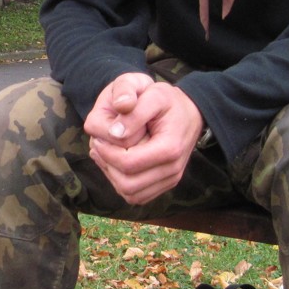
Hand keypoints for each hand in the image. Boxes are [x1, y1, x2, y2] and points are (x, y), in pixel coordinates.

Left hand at [85, 75, 204, 203]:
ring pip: (131, 194)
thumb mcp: (153, 93)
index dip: (107, 153)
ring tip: (105, 153)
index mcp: (169, 148)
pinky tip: (114, 161)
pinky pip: (137, 195)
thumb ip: (134, 111)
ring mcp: (170, 179)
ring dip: (112, 176)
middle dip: (107, 166)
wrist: (189, 112)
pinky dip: (121, 181)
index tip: (98, 138)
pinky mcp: (165, 184)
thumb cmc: (167, 100)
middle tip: (99, 146)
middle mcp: (172, 169)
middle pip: (128, 184)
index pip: (128, 164)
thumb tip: (114, 132)